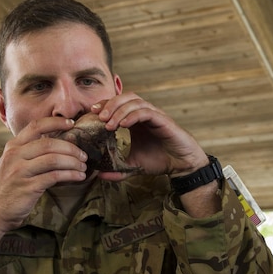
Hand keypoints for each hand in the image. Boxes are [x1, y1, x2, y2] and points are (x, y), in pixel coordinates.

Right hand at [0, 116, 88, 231]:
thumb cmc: (9, 187)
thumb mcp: (14, 163)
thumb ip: (30, 153)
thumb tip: (59, 145)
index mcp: (13, 146)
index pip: (36, 125)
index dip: (56, 122)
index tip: (72, 123)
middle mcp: (15, 155)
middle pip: (49, 143)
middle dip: (71, 148)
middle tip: (83, 155)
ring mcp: (20, 171)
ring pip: (53, 159)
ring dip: (73, 162)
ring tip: (83, 167)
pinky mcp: (28, 187)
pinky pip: (54, 176)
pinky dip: (70, 175)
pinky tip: (78, 177)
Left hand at [93, 94, 207, 179]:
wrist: (181, 165)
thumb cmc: (160, 160)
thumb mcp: (133, 165)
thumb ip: (117, 169)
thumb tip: (100, 175)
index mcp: (136, 120)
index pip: (118, 104)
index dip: (104, 105)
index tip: (91, 113)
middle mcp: (144, 113)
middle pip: (125, 97)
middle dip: (110, 104)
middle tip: (98, 116)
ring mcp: (154, 115)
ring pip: (134, 102)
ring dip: (119, 110)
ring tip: (108, 124)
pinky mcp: (163, 120)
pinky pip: (146, 112)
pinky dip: (133, 115)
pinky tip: (123, 125)